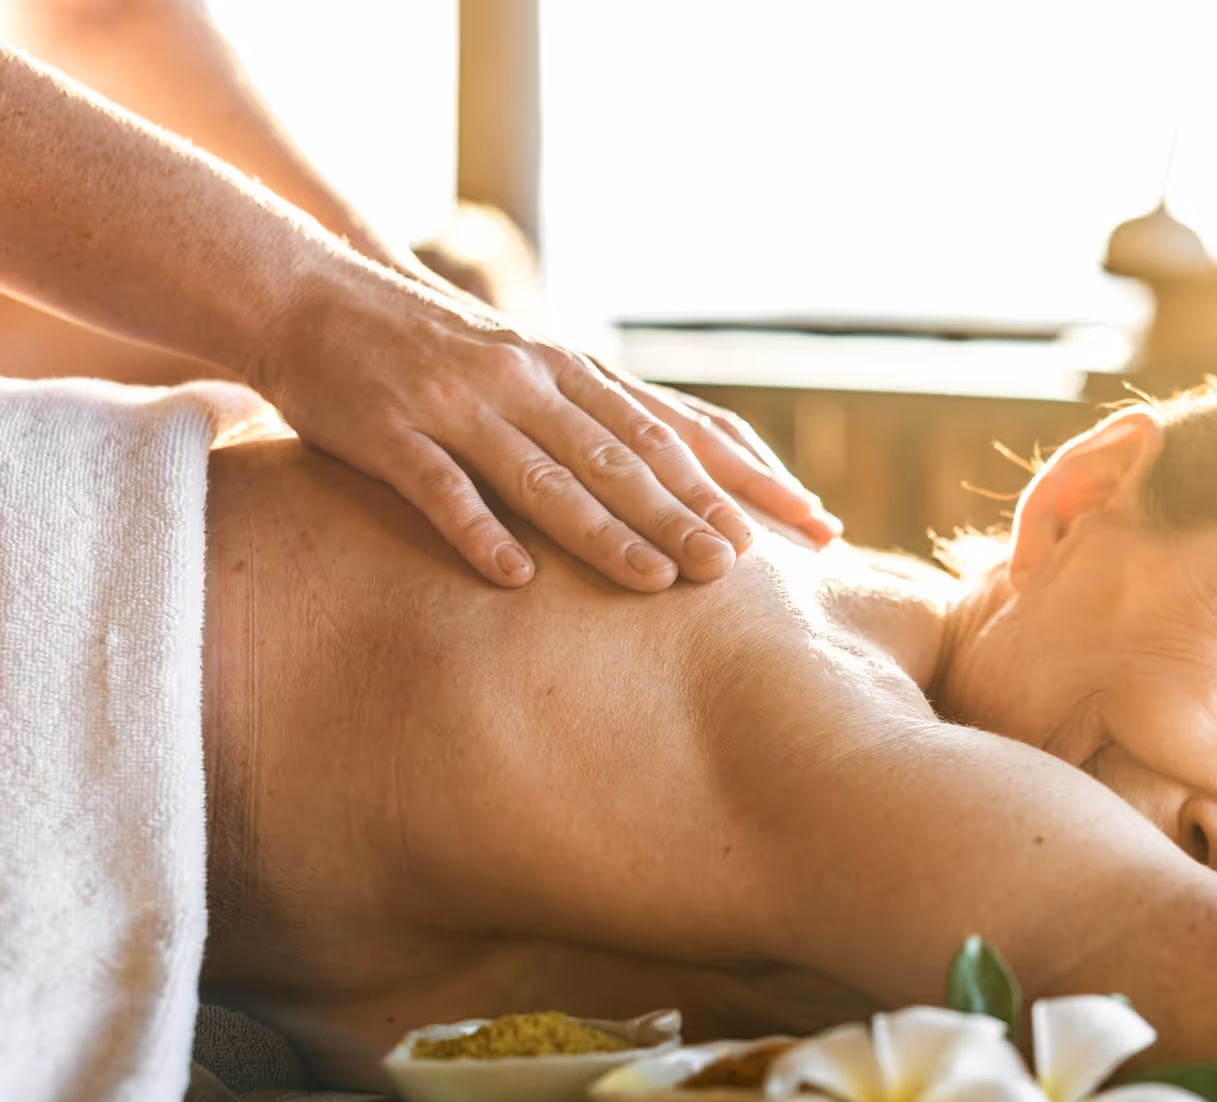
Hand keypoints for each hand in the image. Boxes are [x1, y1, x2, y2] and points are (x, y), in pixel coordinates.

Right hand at [250, 260, 792, 589]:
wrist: (315, 299)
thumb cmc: (444, 353)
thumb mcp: (534, 371)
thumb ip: (603, 417)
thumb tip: (702, 468)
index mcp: (572, 373)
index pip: (675, 430)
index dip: (738, 477)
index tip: (797, 519)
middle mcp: (528, 383)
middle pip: (621, 459)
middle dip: (683, 513)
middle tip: (736, 567)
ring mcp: (459, 404)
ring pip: (545, 476)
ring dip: (603, 531)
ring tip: (656, 582)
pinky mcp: (391, 430)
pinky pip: (442, 488)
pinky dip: (479, 530)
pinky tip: (515, 578)